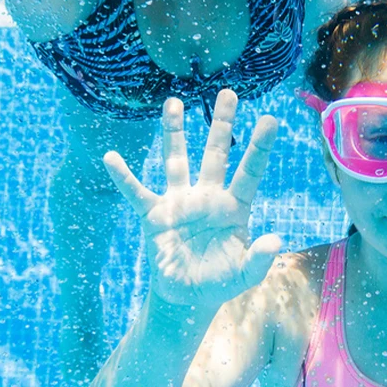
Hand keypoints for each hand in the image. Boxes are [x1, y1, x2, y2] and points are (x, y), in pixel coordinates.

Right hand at [103, 90, 284, 310]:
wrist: (187, 295)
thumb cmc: (220, 280)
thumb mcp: (245, 275)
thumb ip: (259, 258)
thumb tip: (275, 241)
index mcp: (233, 207)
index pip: (249, 172)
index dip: (259, 148)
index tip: (270, 119)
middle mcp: (207, 196)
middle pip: (216, 153)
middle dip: (222, 124)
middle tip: (228, 92)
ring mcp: (179, 202)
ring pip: (177, 160)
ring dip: (174, 132)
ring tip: (174, 101)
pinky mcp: (154, 215)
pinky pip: (136, 192)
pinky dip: (123, 177)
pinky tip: (111, 157)